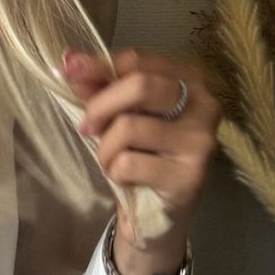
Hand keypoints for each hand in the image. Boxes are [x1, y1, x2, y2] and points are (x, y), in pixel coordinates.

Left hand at [60, 44, 221, 274]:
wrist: (157, 214)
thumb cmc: (141, 155)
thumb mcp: (119, 115)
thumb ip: (99, 87)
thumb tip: (70, 60)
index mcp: (189, 80)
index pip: (138, 61)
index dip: (98, 66)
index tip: (70, 72)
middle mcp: (204, 104)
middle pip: (140, 85)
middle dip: (100, 106)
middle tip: (87, 128)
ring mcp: (201, 141)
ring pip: (130, 127)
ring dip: (106, 149)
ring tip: (113, 161)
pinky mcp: (190, 176)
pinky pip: (130, 163)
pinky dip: (115, 172)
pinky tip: (127, 180)